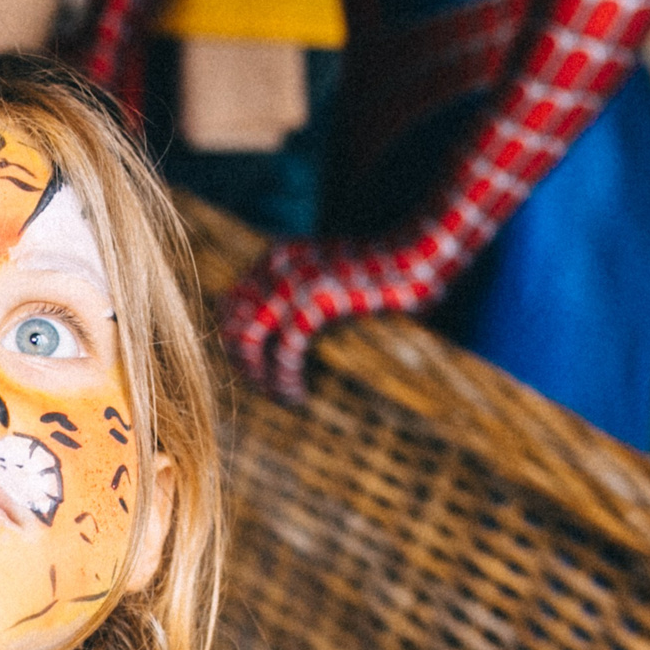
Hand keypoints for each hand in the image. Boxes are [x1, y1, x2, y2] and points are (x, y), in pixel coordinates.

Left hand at [222, 239, 387, 402]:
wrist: (420, 254)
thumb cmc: (383, 272)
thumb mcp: (330, 273)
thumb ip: (301, 291)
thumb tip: (279, 332)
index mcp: (277, 257)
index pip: (230, 304)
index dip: (235, 343)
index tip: (255, 369)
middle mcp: (278, 266)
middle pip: (230, 323)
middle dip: (242, 363)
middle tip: (265, 387)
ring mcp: (295, 282)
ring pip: (247, 340)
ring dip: (259, 376)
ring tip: (281, 395)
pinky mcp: (317, 302)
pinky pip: (283, 351)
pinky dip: (284, 379)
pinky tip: (297, 394)